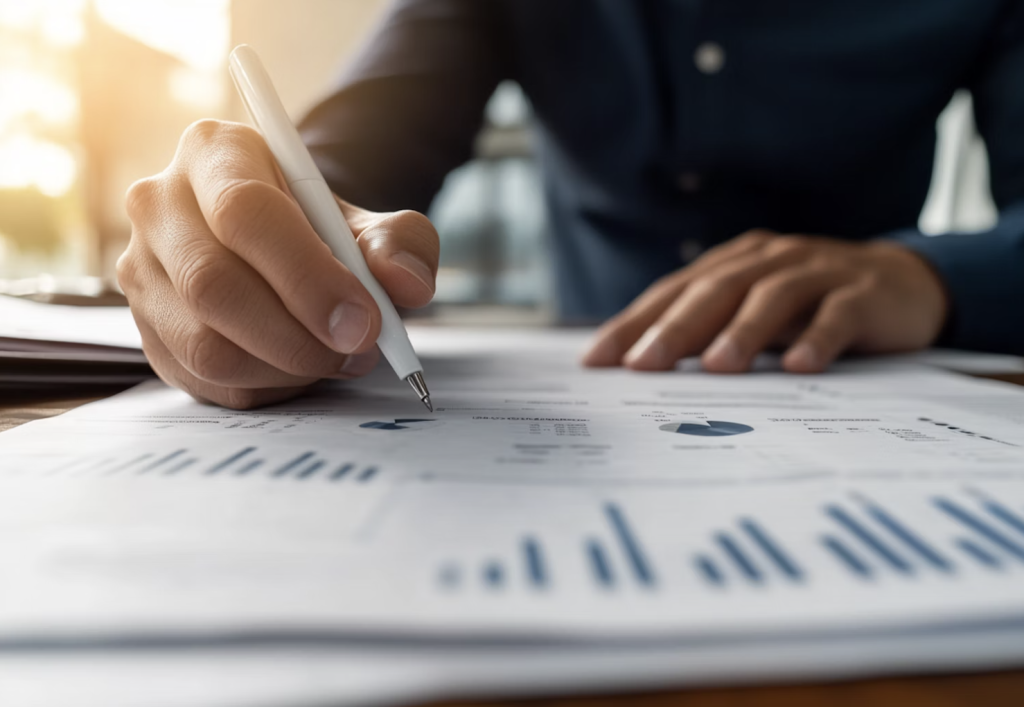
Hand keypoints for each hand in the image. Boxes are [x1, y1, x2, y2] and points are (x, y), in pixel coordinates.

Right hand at [119, 120, 437, 408]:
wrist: (275, 248)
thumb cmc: (317, 229)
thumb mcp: (368, 222)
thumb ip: (400, 243)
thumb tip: (407, 284)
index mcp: (213, 153)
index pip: (244, 213)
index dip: (308, 277)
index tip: (364, 321)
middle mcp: (160, 205)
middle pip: (214, 286)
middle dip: (298, 336)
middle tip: (357, 350)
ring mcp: (141, 270)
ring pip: (206, 345)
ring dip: (286, 367)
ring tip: (336, 356)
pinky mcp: (146, 329)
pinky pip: (205, 380)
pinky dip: (266, 386)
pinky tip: (299, 366)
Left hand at [582, 230, 948, 372]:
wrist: (906, 284)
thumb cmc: (810, 306)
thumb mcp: (754, 314)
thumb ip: (708, 332)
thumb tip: (641, 368)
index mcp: (735, 264)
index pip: (674, 293)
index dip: (634, 323)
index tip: (597, 360)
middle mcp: (770, 260)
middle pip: (715, 291)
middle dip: (675, 328)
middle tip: (642, 365)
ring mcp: (818, 272)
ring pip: (772, 297)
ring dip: (743, 332)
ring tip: (718, 368)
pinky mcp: (864, 294)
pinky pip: (839, 315)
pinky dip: (819, 338)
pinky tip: (800, 366)